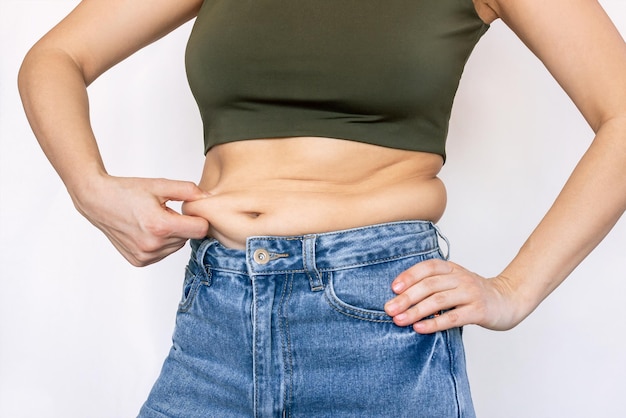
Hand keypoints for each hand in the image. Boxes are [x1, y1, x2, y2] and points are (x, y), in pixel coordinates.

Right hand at [71, 174, 209, 265]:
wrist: (98, 201)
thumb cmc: (127, 191)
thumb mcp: (160, 185)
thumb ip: (188, 190)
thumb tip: (208, 197)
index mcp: (160, 226)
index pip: (200, 229)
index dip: (198, 218)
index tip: (187, 210)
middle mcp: (153, 245)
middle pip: (189, 238)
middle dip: (182, 224)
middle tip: (163, 212)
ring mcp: (145, 256)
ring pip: (177, 246)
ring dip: (172, 234)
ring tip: (154, 220)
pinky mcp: (139, 261)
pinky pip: (163, 253)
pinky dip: (161, 243)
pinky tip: (147, 230)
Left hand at [384, 259, 525, 333]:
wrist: (508, 300)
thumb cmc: (474, 293)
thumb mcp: (454, 281)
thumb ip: (433, 284)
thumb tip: (399, 295)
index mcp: (452, 268)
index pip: (427, 267)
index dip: (409, 276)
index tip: (393, 289)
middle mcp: (460, 278)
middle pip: (429, 285)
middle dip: (406, 298)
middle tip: (389, 309)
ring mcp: (470, 294)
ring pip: (438, 301)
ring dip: (415, 311)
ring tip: (399, 320)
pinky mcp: (478, 311)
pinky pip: (452, 317)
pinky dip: (434, 323)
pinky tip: (419, 328)